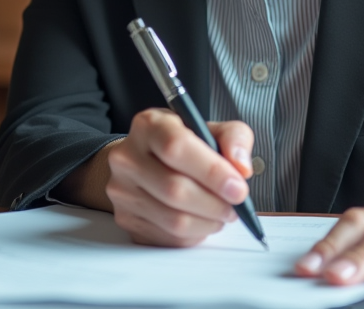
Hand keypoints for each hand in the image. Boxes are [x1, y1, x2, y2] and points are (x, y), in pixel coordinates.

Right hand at [67, 109, 254, 246]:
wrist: (142, 160)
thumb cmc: (181, 144)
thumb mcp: (210, 128)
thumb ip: (234, 139)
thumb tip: (241, 168)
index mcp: (150, 126)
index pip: (177, 148)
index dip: (212, 171)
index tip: (238, 187)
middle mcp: (128, 157)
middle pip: (175, 189)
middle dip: (215, 203)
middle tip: (236, 205)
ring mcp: (122, 191)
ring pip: (173, 220)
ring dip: (208, 222)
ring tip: (222, 213)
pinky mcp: (125, 218)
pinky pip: (167, 238)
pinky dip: (194, 235)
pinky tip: (202, 221)